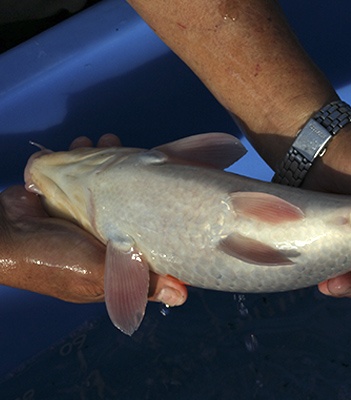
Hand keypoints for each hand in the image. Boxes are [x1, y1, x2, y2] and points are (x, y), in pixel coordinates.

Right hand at [0, 134, 186, 304]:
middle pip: (127, 200)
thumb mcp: (99, 275)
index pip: (145, 235)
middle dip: (132, 176)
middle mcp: (98, 233)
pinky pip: (76, 170)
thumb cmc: (52, 261)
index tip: (167, 187)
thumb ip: (139, 282)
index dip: (158, 214)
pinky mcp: (58, 194)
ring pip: (103, 181)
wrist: (2, 234)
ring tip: (107, 140)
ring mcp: (77, 211)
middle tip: (134, 151)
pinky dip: (79, 155)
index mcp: (112, 256)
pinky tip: (83, 142)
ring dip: (106, 158)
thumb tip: (183, 295)